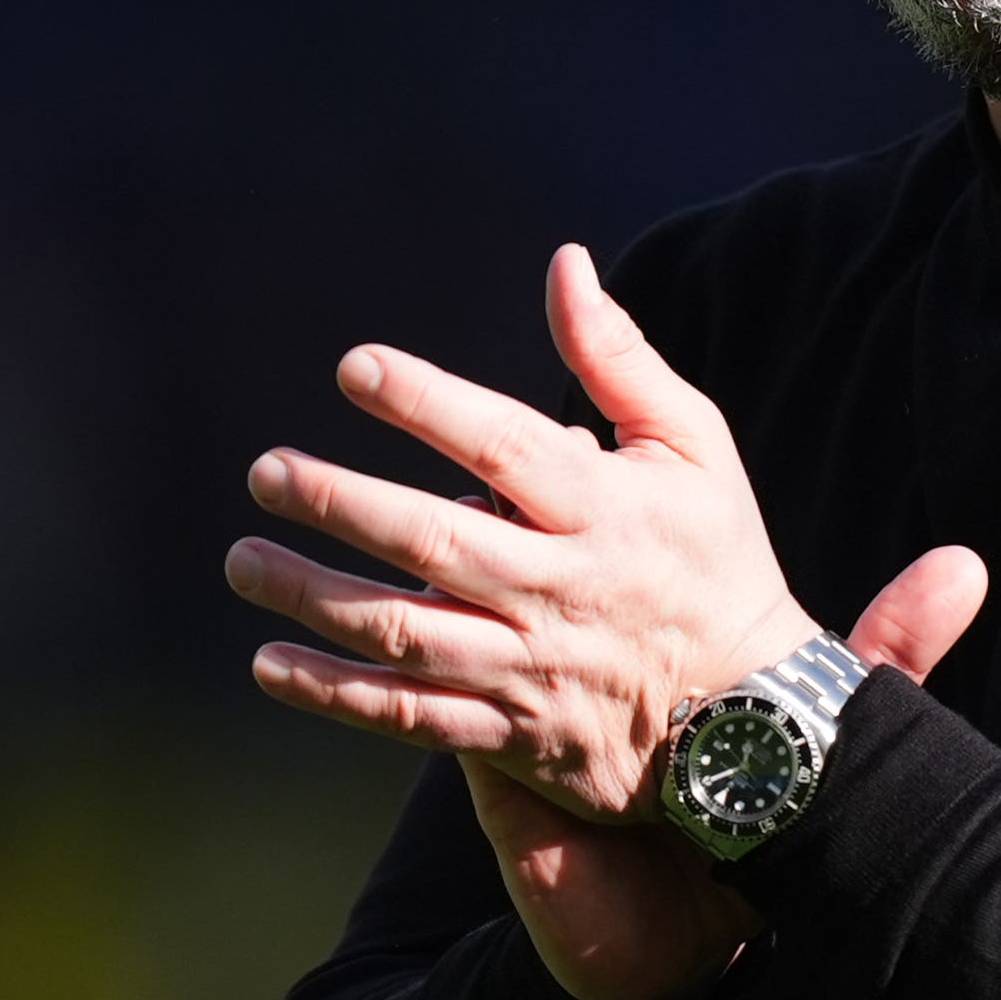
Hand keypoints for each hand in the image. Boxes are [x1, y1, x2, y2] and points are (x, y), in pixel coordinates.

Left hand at [227, 242, 986, 999]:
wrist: (756, 719)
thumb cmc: (713, 559)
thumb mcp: (693, 446)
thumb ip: (619, 357)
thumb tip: (564, 264)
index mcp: (605, 510)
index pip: (506, 446)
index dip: (428, 403)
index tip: (355, 368)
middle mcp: (561, 591)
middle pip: (436, 542)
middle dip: (342, 504)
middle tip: (266, 471)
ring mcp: (532, 670)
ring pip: (406, 634)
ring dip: (314, 598)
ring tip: (244, 560)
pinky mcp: (513, 736)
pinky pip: (410, 719)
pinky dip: (335, 696)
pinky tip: (269, 665)